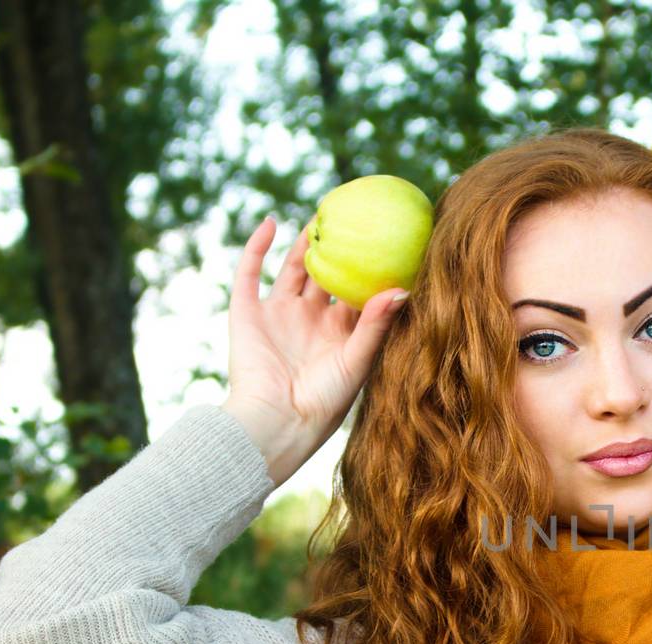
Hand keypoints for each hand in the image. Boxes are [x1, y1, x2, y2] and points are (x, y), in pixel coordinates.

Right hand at [225, 215, 406, 435]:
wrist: (275, 421)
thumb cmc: (324, 401)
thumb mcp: (357, 361)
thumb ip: (377, 325)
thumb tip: (403, 289)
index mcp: (339, 335)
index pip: (359, 294)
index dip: (373, 270)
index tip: (391, 241)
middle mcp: (310, 321)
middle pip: (327, 277)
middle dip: (338, 250)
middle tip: (356, 217)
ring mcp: (278, 316)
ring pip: (293, 270)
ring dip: (303, 243)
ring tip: (320, 213)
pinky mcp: (248, 314)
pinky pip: (250, 272)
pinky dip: (257, 247)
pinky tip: (271, 222)